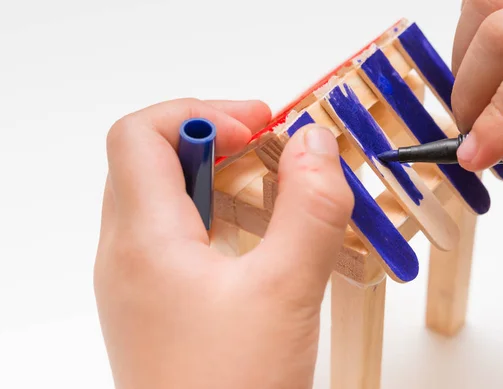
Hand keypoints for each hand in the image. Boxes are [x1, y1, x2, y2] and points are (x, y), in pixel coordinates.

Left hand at [94, 98, 353, 388]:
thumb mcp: (286, 292)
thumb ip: (308, 208)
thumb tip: (315, 143)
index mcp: (142, 241)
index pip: (140, 133)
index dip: (200, 112)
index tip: (259, 125)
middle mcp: (126, 256)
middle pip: (154, 160)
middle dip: (219, 144)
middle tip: (277, 154)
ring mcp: (138, 282)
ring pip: (169, 199)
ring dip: (224, 183)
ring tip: (279, 198)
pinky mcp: (157, 304)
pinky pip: (179, 237)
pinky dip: (221, 221)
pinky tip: (263, 245)